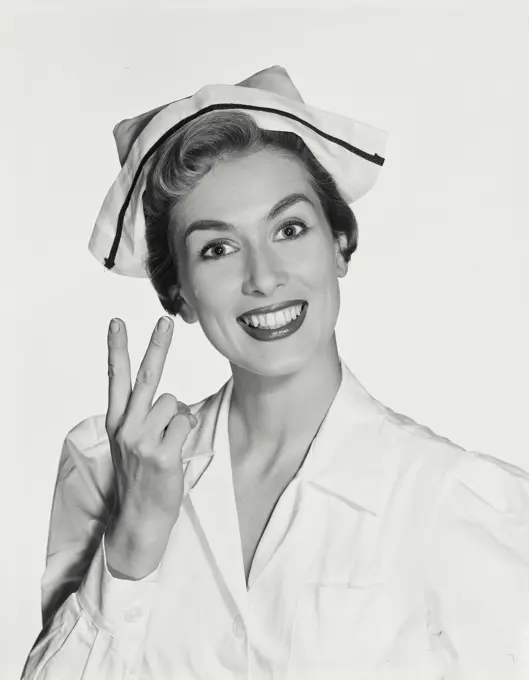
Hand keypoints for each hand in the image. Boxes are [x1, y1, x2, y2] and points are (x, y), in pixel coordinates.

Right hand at [104, 316, 196, 578]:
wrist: (138, 520)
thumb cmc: (142, 480)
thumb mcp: (133, 446)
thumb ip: (145, 419)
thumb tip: (172, 401)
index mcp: (118, 423)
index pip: (116, 379)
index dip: (117, 350)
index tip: (117, 323)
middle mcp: (126, 427)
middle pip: (147, 377)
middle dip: (157, 346)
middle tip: (164, 321)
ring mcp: (142, 440)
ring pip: (174, 404)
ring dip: (180, 419)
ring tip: (170, 443)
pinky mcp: (161, 453)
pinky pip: (185, 424)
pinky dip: (187, 434)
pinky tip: (175, 453)